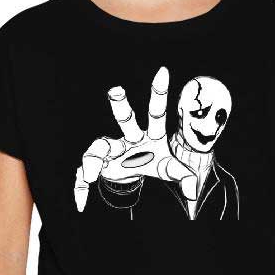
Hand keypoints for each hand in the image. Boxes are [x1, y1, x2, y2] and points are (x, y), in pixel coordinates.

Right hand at [74, 66, 198, 211]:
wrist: (132, 173)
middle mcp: (129, 137)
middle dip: (120, 104)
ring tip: (91, 174)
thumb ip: (183, 176)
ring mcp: (113, 150)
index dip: (159, 93)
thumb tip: (193, 190)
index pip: (156, 112)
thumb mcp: (170, 169)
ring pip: (99, 147)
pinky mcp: (99, 165)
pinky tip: (81, 203)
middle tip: (116, 90)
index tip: (164, 71)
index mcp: (150, 135)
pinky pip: (84, 174)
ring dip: (93, 158)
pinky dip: (81, 188)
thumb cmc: (154, 163)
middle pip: (125, 119)